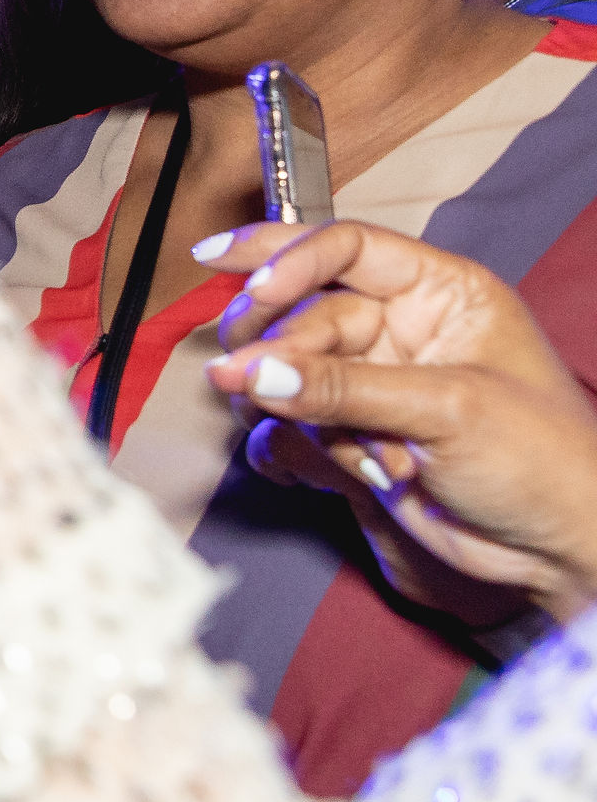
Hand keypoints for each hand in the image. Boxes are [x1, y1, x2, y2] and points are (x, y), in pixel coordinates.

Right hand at [198, 220, 596, 626]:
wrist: (560, 553)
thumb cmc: (547, 464)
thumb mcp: (448, 409)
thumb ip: (344, 387)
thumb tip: (257, 371)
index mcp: (443, 294)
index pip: (347, 248)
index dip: (288, 257)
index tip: (241, 281)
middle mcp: (403, 331)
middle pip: (304, 310)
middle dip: (276, 344)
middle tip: (245, 373)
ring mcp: (375, 383)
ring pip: (289, 369)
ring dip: (293, 406)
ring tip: (328, 441)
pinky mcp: (355, 435)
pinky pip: (292, 424)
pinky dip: (298, 447)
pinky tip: (332, 470)